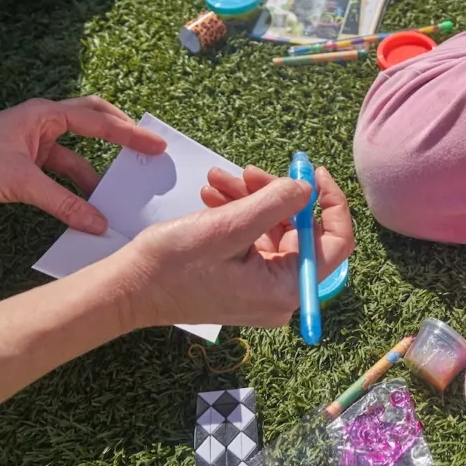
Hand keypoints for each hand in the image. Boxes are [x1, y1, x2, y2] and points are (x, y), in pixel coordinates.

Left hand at [0, 96, 167, 233]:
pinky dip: (75, 189)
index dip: (129, 133)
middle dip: (120, 136)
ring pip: (76, 154)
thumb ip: (62, 202)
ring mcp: (32, 146)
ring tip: (122, 188)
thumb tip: (98, 223)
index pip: (97, 120)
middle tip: (149, 152)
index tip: (155, 145)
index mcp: (42, 114)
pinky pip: (60, 175)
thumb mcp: (20, 183)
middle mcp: (41, 125)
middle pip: (92, 123)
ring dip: (97, 171)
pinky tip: (87, 207)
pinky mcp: (23, 168)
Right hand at [111, 165, 356, 329]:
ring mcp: (260, 288)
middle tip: (247, 171)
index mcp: (287, 289)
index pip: (336, 243)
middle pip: (299, 231)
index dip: (331, 203)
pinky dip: (236, 213)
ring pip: (271, 229)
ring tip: (217, 179)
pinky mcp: (240, 280)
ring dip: (249, 198)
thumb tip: (308, 187)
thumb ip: (275, 204)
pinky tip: (212, 195)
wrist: (129, 289)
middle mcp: (280, 293)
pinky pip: (251, 238)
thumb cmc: (175, 264)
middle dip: (274, 194)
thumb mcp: (229, 227)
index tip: (313, 171)